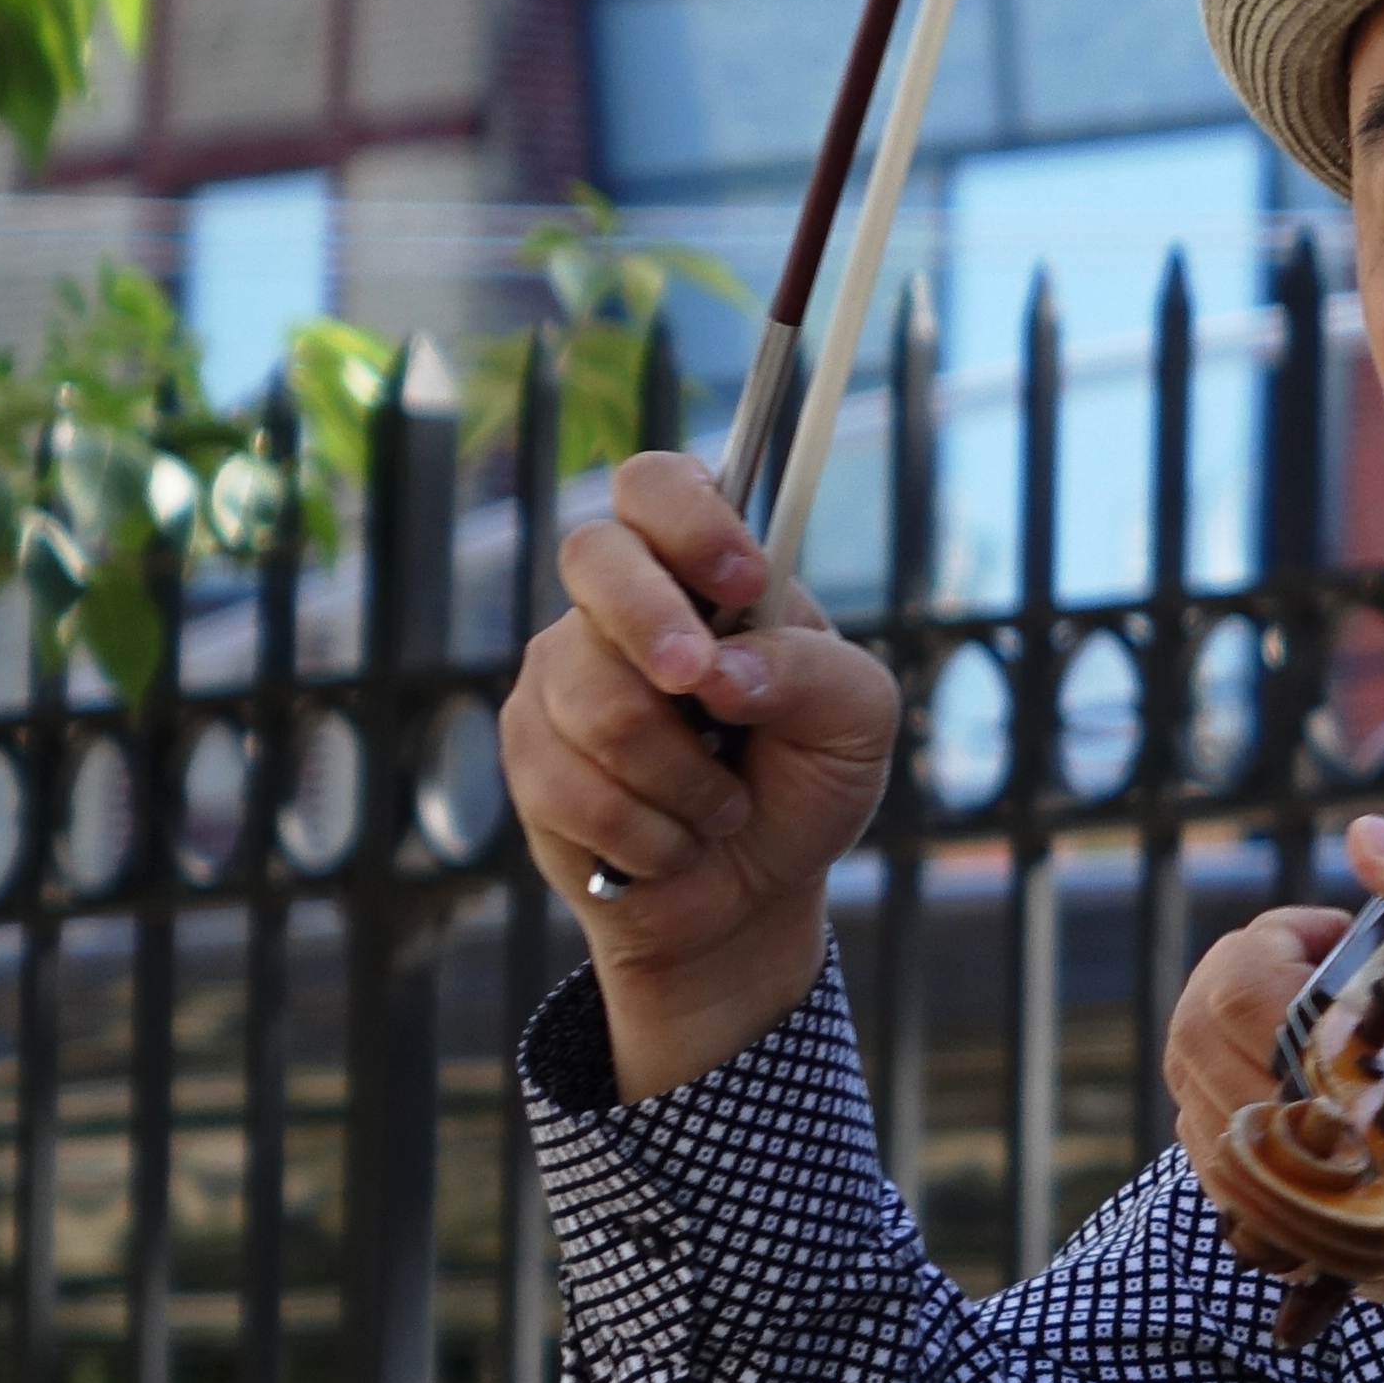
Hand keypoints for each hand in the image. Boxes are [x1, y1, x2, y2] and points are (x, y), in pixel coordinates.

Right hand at [501, 451, 902, 1098]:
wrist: (750, 896)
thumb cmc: (804, 785)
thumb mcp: (856, 725)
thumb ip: (815, 673)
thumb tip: (727, 667)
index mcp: (706, 573)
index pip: (659, 486)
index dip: (689, 518)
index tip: (742, 579)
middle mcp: (623, 605)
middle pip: (595, 558)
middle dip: (654, 626)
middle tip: (702, 689)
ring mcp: (563, 673)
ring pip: (596, 698)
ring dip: (684, 776)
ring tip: (723, 806)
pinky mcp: (528, 750)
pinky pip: (570, 783)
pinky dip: (649, 831)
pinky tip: (675, 843)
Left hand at [1169, 814, 1383, 1375]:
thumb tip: (1368, 836)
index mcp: (1374, 1086)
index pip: (1238, 987)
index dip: (1273, 936)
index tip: (1342, 937)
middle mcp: (1324, 1162)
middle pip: (1192, 1041)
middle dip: (1242, 981)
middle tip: (1324, 977)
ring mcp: (1307, 1219)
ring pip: (1194, 1106)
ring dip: (1234, 1046)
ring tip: (1325, 1035)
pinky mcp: (1308, 1252)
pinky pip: (1223, 1170)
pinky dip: (1244, 1113)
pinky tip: (1316, 1095)